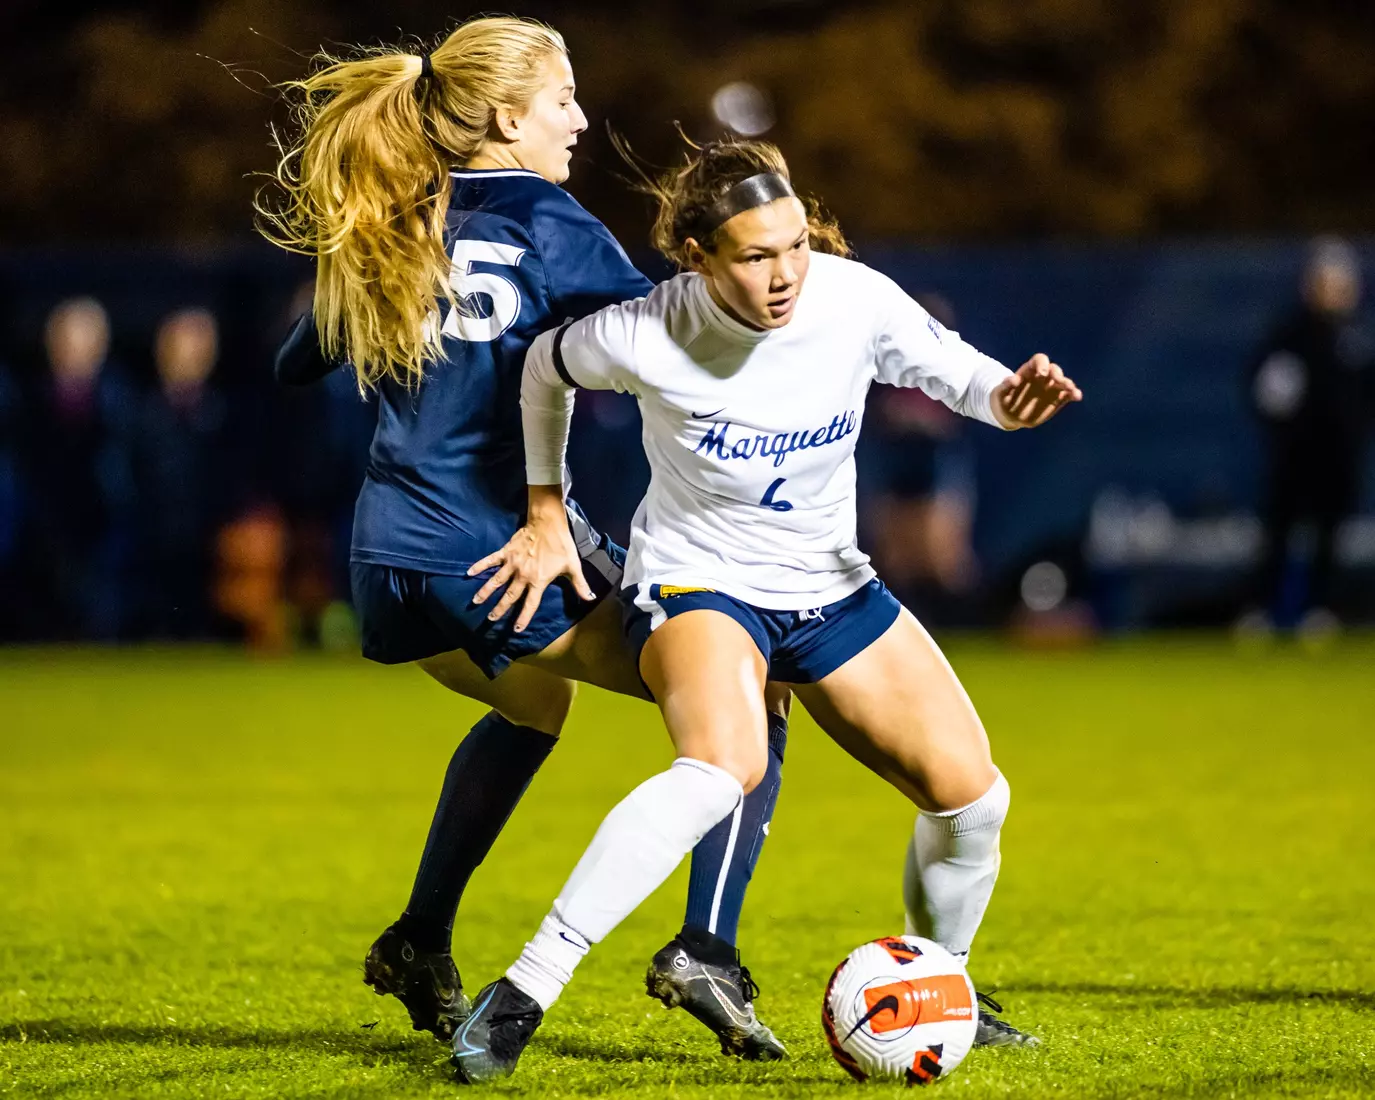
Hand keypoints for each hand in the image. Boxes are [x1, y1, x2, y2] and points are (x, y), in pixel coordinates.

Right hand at [467, 486, 595, 632]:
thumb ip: (580, 584)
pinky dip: (480, 566)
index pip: (530, 604)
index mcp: (538, 580)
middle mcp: (523, 575)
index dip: (523, 617)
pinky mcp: (506, 551)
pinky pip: (490, 560)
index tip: (516, 629)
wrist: (548, 522)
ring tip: (476, 602)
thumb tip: (590, 598)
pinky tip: (469, 572)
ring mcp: (512, 563)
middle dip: (500, 609)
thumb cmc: (561, 545)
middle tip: (491, 619)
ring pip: (496, 581)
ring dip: (486, 592)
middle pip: (510, 596)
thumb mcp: (573, 566)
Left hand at [993, 353, 1081, 428]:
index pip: (1040, 360)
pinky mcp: (1058, 398)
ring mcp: (1051, 387)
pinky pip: (1068, 394)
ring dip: (1068, 384)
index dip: (1042, 364)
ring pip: (1063, 382)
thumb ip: (1006, 385)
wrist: (1010, 414)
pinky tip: (1077, 396)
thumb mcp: (1001, 393)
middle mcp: (1043, 377)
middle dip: (1056, 373)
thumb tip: (1014, 380)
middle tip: (1057, 380)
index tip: (1041, 373)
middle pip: (1054, 369)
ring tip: (1071, 389)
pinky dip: (1074, 394)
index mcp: (1030, 371)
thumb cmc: (1005, 399)